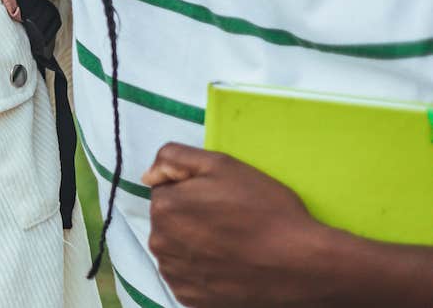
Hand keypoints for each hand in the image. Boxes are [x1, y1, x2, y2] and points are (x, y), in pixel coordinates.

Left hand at [142, 143, 333, 307]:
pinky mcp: (191, 301)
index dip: (192, 189)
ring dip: (193, 243)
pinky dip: (201, 270)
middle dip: (189, 215)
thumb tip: (149, 175)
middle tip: (228, 219)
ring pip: (175, 248)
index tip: (219, 197)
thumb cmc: (262, 208)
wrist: (301, 265)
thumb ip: (174, 158)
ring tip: (231, 243)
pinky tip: (227, 264)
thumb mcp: (220, 163)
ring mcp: (175, 276)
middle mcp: (160, 243)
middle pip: (168, 220)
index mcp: (163, 206)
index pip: (166, 189)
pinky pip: (186, 276)